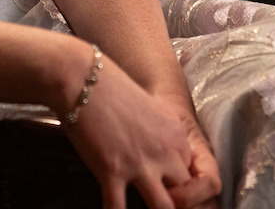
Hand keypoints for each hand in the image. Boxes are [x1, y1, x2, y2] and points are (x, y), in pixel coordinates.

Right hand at [62, 55, 221, 208]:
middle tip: (156, 206)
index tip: (166, 195)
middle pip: (184, 197)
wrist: (82, 77)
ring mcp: (140, 163)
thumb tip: (156, 155)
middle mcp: (165, 152)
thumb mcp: (150, 110)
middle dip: (173, 206)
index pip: (192, 179)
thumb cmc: (109, 89)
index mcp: (177, 137)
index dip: (178, 192)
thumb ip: (160, 136)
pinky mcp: (113, 170)